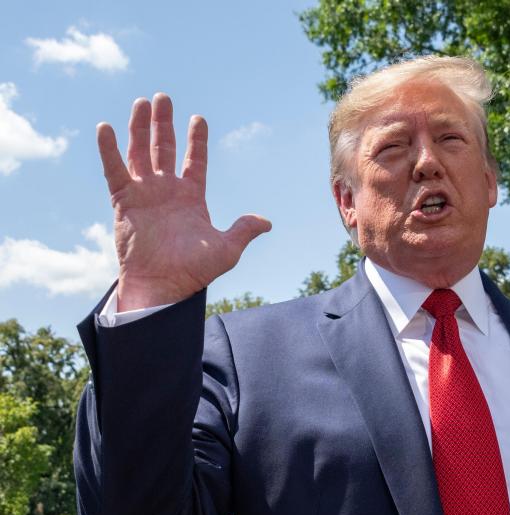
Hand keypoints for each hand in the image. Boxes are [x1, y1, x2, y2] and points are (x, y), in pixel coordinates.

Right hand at [97, 93, 270, 310]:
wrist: (164, 285)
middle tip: (163, 97)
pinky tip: (105, 128)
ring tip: (142, 102)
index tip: (198, 118)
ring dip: (140, 127)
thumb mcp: (226, 249)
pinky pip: (115, 171)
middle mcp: (166, 191)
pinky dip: (109, 150)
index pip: (194, 161)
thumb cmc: (194, 271)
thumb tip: (266, 222)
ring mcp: (145, 193)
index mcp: (191, 198)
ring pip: (140, 152)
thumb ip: (243, 230)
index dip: (196, 140)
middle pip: (164, 148)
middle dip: (164, 123)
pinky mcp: (124, 201)